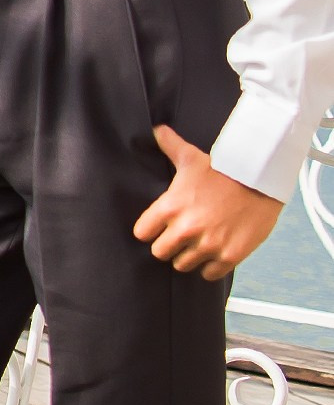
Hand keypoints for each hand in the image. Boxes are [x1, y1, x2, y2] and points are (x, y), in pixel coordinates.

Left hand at [133, 126, 279, 279]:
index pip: (142, 233)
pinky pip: (209, 274)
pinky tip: (216, 252)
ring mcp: (208, 244)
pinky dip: (211, 267)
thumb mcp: (192, 158)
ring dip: (190, 256)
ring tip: (200, 243)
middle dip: (169, 246)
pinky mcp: (229, 256)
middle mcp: (186, 228)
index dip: (151, 230)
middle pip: (160, 253)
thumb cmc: (224, 170)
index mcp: (170, 207)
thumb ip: (170, 146)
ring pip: (183, 265)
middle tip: (181, 237)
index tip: (160, 227)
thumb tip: (157, 130)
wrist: (262, 181)